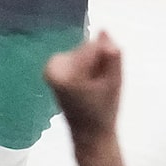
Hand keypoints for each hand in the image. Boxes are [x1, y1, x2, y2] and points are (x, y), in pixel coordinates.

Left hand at [44, 31, 125, 154]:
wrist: (90, 134)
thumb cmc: (103, 111)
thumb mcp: (115, 82)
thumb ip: (112, 55)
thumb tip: (104, 31)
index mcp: (63, 72)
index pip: (94, 48)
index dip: (107, 61)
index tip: (104, 82)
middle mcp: (52, 66)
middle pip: (88, 48)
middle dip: (99, 62)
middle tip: (101, 86)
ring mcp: (51, 67)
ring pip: (85, 51)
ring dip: (95, 65)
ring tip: (95, 87)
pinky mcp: (54, 69)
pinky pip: (80, 56)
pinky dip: (88, 66)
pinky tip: (90, 83)